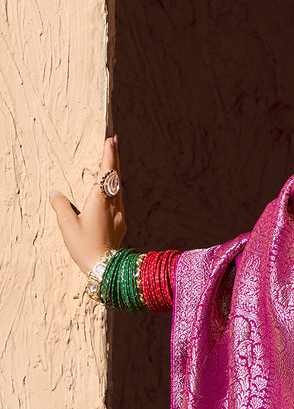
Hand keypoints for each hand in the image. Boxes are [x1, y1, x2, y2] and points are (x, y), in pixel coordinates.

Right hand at [50, 136, 126, 272]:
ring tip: (112, 162)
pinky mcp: (121, 224)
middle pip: (116, 178)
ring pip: (118, 189)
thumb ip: (61, 207)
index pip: (106, 173)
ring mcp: (120, 215)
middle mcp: (113, 206)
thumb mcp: (67, 226)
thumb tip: (56, 194)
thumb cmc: (85, 247)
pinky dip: (114, 191)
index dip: (109, 155)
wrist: (105, 268)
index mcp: (100, 202)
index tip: (111, 140)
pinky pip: (118, 201)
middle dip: (114, 159)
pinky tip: (110, 193)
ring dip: (115, 175)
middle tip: (114, 141)